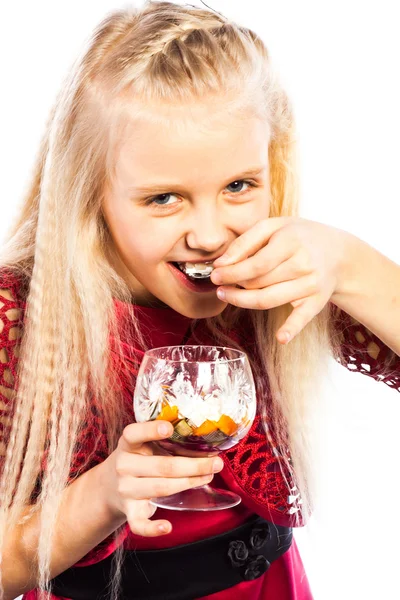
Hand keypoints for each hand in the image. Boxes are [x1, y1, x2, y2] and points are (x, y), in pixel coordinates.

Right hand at [100, 421, 223, 536]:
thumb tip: (203, 437)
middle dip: (193, 465)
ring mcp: (126, 489)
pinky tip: (167, 527)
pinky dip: (152, 528)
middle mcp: (124, 465)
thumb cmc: (138, 458)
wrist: (109, 485)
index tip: (169, 428)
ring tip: (208, 477)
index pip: (134, 433)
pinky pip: (139, 523)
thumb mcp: (143, 443)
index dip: (151, 430)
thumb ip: (164, 439)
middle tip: (216, 463)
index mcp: (128, 444)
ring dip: (188, 484)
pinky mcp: (129, 511)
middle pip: (162, 466)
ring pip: (160, 489)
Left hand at [211, 217, 348, 343]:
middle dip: (235, 284)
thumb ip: (246, 241)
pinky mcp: (316, 302)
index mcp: (292, 241)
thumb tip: (220, 263)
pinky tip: (281, 338)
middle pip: (259, 283)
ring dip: (243, 301)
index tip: (215, 275)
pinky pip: (302, 318)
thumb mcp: (274, 226)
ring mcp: (311, 285)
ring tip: (226, 295)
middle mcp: (303, 264)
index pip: (256, 264)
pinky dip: (292, 329)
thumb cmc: (299, 237)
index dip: (232, 273)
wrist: (339, 253)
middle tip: (220, 283)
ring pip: (269, 300)